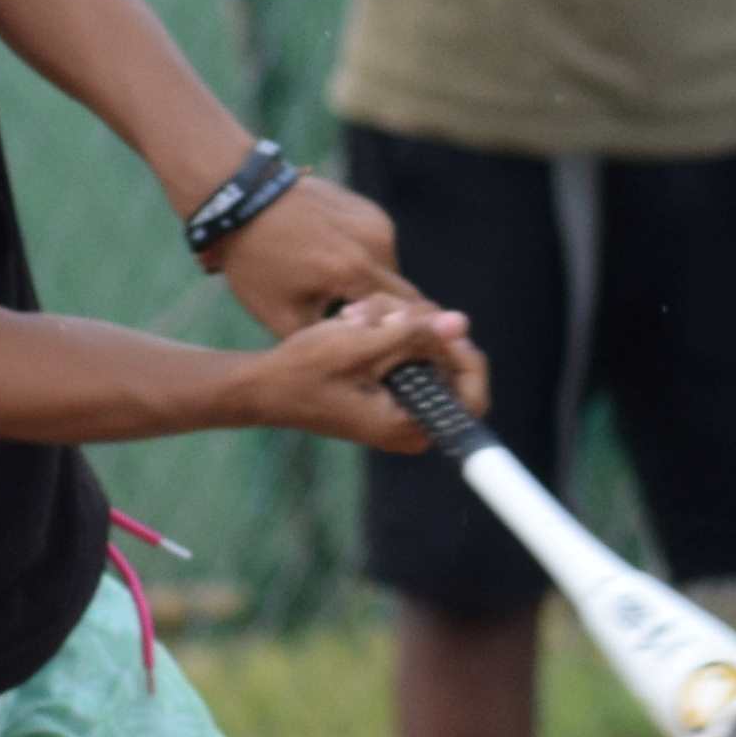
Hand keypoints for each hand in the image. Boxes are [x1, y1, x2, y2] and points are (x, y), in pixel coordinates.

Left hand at [208, 169, 408, 336]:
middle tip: (358, 327)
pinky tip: (333, 263)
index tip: (383, 350)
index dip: (396, 336)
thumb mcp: (280, 315)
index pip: (403, 315)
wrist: (242, 203)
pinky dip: (364, 261)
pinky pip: (379, 246)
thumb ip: (324, 340)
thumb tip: (355, 355)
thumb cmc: (256, 263)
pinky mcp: (368, 208)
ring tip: (339, 294)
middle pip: (401, 293)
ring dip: (373, 286)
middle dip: (386, 314)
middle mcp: (376, 242)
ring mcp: (374, 220)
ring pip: (390, 270)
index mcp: (356, 271)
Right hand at [242, 295, 481, 452]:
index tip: (440, 326)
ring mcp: (399, 406)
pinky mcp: (386, 391)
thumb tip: (461, 323)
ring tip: (356, 315)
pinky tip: (354, 322)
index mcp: (409, 425)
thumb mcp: (360, 345)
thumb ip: (413, 334)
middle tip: (378, 311)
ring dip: (395, 323)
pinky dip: (385, 332)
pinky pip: (404, 354)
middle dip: (416, 328)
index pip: (472, 395)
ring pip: (423, 351)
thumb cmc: (304, 372)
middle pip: (446, 364)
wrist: (263, 386)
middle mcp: (411, 422)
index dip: (464, 355)